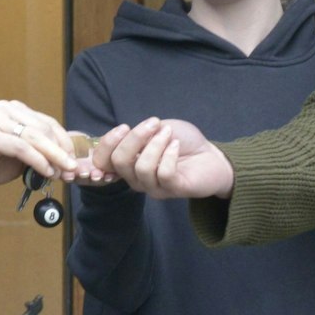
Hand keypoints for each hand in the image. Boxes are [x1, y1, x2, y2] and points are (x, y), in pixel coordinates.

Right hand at [0, 100, 80, 188]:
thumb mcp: (16, 155)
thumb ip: (35, 151)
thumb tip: (63, 161)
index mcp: (14, 110)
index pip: (48, 122)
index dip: (64, 142)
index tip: (74, 160)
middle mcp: (6, 109)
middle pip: (44, 129)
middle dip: (62, 151)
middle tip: (73, 170)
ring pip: (35, 137)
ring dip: (54, 156)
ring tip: (63, 172)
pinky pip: (21, 147)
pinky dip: (37, 160)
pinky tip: (46, 171)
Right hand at [89, 117, 234, 199]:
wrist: (211, 155)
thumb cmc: (181, 141)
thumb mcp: (155, 130)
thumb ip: (138, 134)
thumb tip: (126, 134)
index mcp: (128, 164)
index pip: (103, 162)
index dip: (107, 144)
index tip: (124, 127)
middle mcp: (136, 178)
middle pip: (120, 162)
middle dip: (135, 138)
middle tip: (154, 123)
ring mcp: (154, 187)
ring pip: (141, 167)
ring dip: (156, 144)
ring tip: (169, 134)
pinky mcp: (173, 190)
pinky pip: (164, 173)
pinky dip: (170, 154)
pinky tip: (177, 145)